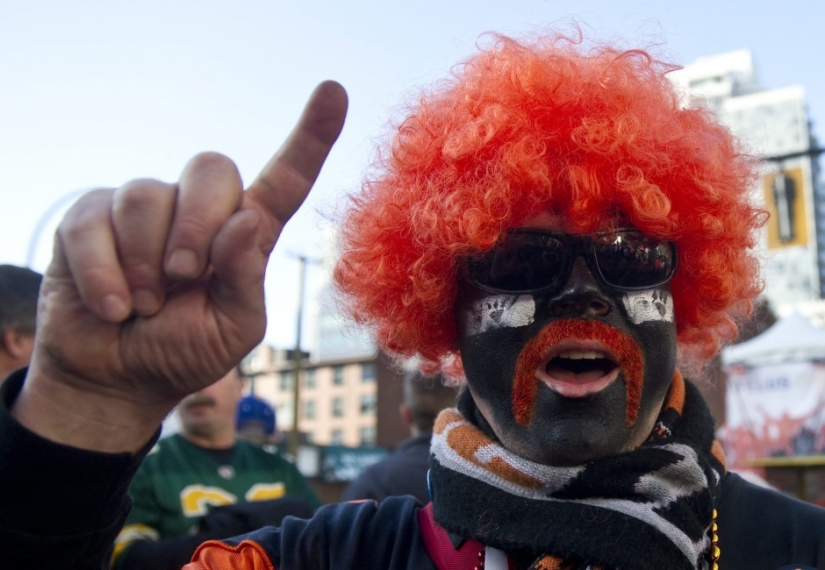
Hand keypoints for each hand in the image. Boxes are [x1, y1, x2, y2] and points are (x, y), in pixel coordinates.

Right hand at [11, 81, 347, 452]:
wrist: (119, 378)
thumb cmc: (185, 349)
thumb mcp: (233, 328)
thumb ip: (245, 278)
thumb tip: (245, 220)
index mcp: (245, 233)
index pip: (284, 179)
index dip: (310, 138)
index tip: (334, 91)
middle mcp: (197, 210)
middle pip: (211, 167)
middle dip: (197, 224)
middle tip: (184, 277)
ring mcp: (143, 209)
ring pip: (146, 195)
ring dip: (146, 265)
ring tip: (145, 305)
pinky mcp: (89, 217)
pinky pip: (95, 220)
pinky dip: (105, 274)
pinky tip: (112, 307)